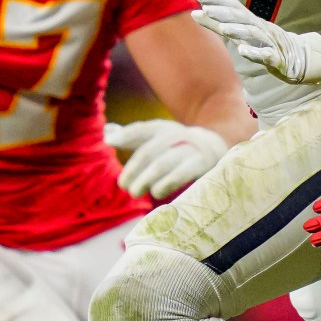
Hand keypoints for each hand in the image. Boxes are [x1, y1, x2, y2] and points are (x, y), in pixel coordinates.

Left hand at [104, 119, 228, 199]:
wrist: (214, 148)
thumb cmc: (174, 146)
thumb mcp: (155, 138)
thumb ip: (131, 136)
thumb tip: (107, 133)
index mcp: (161, 128)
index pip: (141, 130)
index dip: (126, 135)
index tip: (109, 142)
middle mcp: (175, 135)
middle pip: (149, 151)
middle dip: (134, 168)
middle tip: (123, 186)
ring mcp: (189, 149)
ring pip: (163, 163)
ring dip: (146, 178)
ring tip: (135, 192)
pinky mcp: (201, 164)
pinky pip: (182, 174)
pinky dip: (166, 183)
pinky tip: (156, 192)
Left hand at [191, 0, 320, 83]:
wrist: (296, 57)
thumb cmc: (262, 42)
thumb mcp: (238, 32)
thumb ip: (215, 24)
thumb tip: (194, 12)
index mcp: (248, 19)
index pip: (230, 4)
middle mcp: (257, 26)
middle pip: (240, 16)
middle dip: (223, 12)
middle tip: (206, 8)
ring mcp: (267, 41)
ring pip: (252, 33)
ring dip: (238, 30)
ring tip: (223, 28)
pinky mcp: (275, 57)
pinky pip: (266, 54)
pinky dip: (255, 52)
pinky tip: (243, 51)